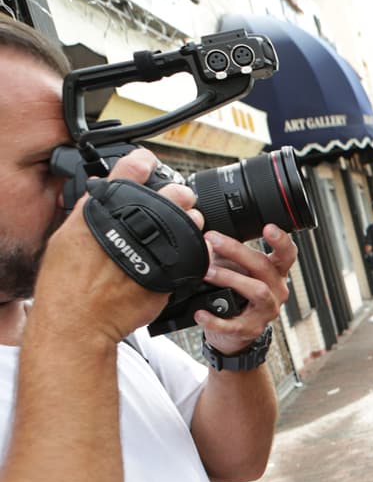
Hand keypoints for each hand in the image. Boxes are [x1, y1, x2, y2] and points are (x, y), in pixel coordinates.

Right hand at [34, 149, 193, 342]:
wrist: (80, 319)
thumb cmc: (67, 283)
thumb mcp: (68, 237)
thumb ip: (92, 213)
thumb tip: (102, 193)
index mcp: (105, 210)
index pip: (132, 168)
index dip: (144, 161)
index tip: (149, 162)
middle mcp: (134, 224)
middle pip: (174, 193)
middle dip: (180, 194)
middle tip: (179, 200)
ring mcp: (157, 246)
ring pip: (191, 221)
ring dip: (192, 222)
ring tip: (184, 227)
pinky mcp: (173, 271)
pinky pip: (196, 254)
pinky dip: (197, 250)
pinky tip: (191, 251)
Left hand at [196, 225, 296, 354]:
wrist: (234, 333)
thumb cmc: (236, 296)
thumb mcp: (238, 271)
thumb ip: (227, 252)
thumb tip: (203, 228)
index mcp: (275, 273)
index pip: (287, 254)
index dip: (281, 240)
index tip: (268, 227)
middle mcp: (276, 290)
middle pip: (264, 266)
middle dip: (237, 250)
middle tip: (212, 239)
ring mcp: (266, 311)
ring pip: (256, 290)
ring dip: (230, 278)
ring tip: (206, 272)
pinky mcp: (251, 329)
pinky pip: (235, 324)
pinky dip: (215, 319)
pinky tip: (201, 313)